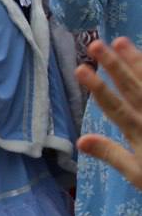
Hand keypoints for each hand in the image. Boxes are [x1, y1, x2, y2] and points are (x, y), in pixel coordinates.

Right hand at [76, 37, 141, 190]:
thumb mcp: (139, 174)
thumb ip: (111, 154)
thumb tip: (80, 140)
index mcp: (139, 133)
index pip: (113, 107)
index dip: (96, 88)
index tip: (80, 69)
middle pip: (131, 88)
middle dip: (113, 66)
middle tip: (95, 44)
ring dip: (134, 61)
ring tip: (120, 41)